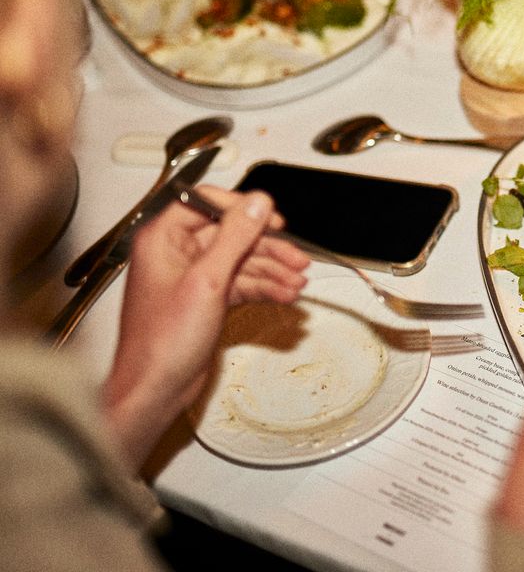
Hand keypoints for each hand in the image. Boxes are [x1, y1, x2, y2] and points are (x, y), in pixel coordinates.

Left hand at [102, 186, 309, 466]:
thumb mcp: (206, 281)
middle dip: (269, 248)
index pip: (208, 203)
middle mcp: (177, 253)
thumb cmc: (162, 343)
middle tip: (298, 259)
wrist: (155, 390)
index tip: (273, 220)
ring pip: (241, 260)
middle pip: (233, 234)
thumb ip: (235, 237)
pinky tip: (285, 295)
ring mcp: (192, 277)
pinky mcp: (205, 299)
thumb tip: (257, 203)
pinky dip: (264, 289)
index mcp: (164, 239)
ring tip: (298, 282)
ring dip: (272, 271)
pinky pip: (241, 284)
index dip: (244, 209)